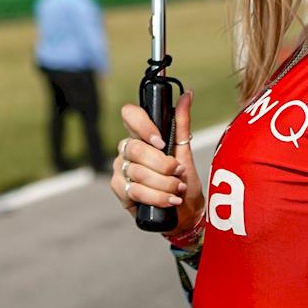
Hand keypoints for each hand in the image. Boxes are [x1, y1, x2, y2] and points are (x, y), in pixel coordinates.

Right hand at [110, 89, 202, 231]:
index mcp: (141, 135)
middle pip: (136, 148)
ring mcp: (121, 169)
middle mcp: (127, 150)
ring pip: (138, 172)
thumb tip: (187, 94)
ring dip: (165, 184)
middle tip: (178, 173)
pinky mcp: (119, 190)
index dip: (143, 125)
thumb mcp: (186, 151)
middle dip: (163, 165)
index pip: (129, 114)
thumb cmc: (184, 180)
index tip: (161, 142)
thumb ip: (181, 123)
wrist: (185, 213)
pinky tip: (169, 201)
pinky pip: (135, 191)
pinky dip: (157, 197)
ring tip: (177, 190)